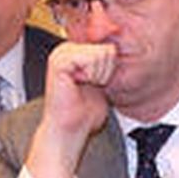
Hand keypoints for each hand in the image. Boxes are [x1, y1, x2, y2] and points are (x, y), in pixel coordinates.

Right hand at [25, 42, 115, 177]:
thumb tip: (119, 53)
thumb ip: (108, 65)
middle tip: (90, 87)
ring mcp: (61, 54)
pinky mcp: (59, 62)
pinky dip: (91, 75)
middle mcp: (67, 50)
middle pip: (107, 50)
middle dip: (106, 73)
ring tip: (84, 87)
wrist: (71, 129)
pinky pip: (90, 59)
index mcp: (77, 52)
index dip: (110, 70)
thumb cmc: (85, 112)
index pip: (110, 48)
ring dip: (99, 76)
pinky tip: (78, 85)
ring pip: (100, 54)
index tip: (96, 85)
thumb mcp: (103, 82)